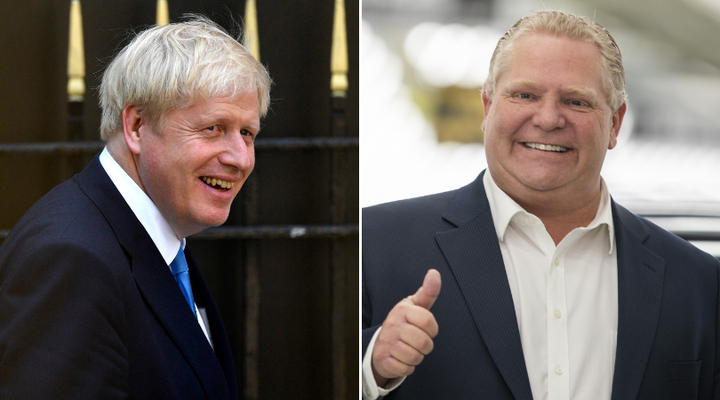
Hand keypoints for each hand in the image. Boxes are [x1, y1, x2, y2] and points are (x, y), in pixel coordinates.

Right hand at [371, 269, 440, 386]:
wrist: (381, 343)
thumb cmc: (404, 323)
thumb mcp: (416, 306)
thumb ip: (428, 292)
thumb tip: (434, 273)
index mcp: (403, 310)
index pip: (429, 322)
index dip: (432, 329)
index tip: (425, 328)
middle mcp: (393, 325)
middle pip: (424, 343)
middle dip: (425, 346)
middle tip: (417, 341)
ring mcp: (386, 342)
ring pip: (415, 357)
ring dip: (417, 357)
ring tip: (409, 349)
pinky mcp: (383, 360)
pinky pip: (405, 369)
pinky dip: (407, 367)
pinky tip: (402, 359)